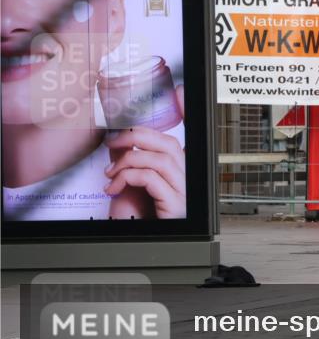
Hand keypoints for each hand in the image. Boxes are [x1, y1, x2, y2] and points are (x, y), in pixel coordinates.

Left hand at [104, 85, 185, 218]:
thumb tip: (120, 143)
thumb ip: (132, 164)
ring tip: (110, 174)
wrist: (137, 245)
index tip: (179, 92)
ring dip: (127, 161)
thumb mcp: (133, 186)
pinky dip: (127, 178)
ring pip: (159, 159)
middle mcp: (188, 179)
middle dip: (136, 137)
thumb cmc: (138, 219)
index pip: (188, 136)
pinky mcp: (175, 205)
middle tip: (112, 143)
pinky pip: (151, 178)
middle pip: (169, 143)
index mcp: (180, 171)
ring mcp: (184, 192)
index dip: (187, 111)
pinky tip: (114, 188)